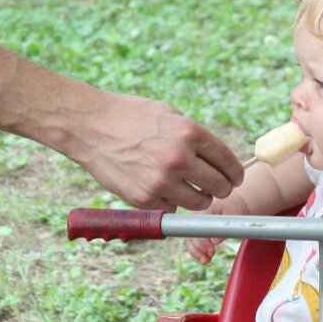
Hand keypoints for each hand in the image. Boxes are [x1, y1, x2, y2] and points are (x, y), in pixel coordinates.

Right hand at [73, 93, 241, 210]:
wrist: (88, 125)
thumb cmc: (127, 115)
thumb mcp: (166, 113)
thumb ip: (192, 135)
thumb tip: (215, 157)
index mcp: (189, 132)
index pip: (228, 161)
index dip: (234, 172)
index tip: (233, 178)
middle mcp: (179, 158)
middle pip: (219, 187)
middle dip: (220, 188)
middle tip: (214, 186)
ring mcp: (162, 181)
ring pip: (199, 203)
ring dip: (197, 198)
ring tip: (187, 188)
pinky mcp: (144, 198)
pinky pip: (171, 208)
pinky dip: (169, 201)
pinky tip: (159, 186)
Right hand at [184, 199, 228, 264]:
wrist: (234, 203)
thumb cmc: (234, 207)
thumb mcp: (233, 215)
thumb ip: (223, 227)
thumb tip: (214, 241)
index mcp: (203, 209)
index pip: (197, 227)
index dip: (203, 240)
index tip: (212, 249)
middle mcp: (195, 215)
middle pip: (191, 234)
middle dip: (200, 247)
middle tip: (213, 253)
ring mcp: (195, 223)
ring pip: (189, 240)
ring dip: (196, 252)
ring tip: (207, 260)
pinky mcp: (197, 230)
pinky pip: (193, 243)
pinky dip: (197, 252)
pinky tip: (205, 259)